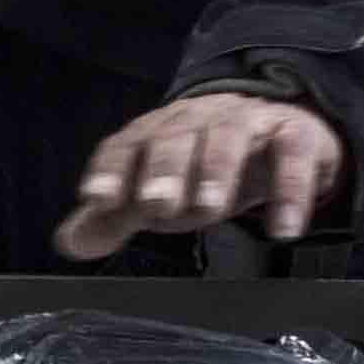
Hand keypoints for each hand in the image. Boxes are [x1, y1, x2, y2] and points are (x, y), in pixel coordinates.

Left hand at [55, 90, 343, 259]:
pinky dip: (290, 191)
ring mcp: (246, 122)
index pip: (124, 145)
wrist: (278, 133)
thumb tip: (69, 243)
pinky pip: (293, 156)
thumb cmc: (202, 167)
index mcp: (155, 132)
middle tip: (156, 206)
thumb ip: (115, 217)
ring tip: (210, 209)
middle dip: (163, 169)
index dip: (109, 171)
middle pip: (174, 137)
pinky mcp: (295, 135)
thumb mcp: (158, 193)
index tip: (96, 199)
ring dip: (216, 170)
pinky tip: (283, 228)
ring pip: (228, 136)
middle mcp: (196, 119)